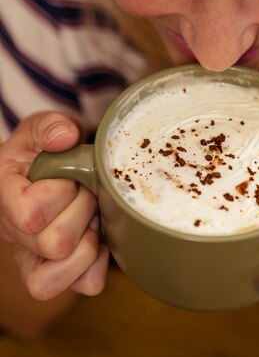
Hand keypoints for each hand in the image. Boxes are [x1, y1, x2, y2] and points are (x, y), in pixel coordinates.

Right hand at [0, 112, 108, 299]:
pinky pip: (84, 285)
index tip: (68, 176)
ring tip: (90, 217)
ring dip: (88, 242)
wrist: (40, 166)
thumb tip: (65, 138)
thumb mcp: (43, 126)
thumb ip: (52, 126)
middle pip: (54, 243)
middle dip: (83, 211)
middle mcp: (12, 233)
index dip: (61, 195)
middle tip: (85, 193)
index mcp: (5, 195)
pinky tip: (97, 236)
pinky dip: (98, 263)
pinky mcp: (55, 272)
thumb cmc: (41, 149)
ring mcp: (32, 258)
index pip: (31, 214)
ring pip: (61, 275)